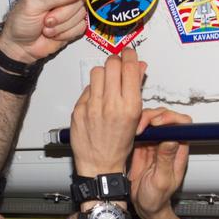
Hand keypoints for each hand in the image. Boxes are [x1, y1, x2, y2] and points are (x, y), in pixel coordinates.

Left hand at [0, 0, 86, 62]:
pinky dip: (67, 33)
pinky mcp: (73, 24)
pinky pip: (81, 26)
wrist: (20, 46)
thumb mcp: (33, 4)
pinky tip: (54, 33)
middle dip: (64, 13)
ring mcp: (68, 9)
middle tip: (47, 19)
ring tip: (46, 26)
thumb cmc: (20, 22)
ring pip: (82, 14)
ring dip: (63, 25)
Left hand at [70, 48, 145, 175]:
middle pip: (112, 64)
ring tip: (107, 83)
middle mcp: (111, 105)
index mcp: (130, 107)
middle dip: (116, 61)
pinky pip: (86, 89)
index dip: (130, 55)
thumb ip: (136, 88)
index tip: (129, 53)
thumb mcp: (136, 117)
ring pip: (97, 72)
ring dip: (103, 73)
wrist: (100, 165)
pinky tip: (97, 98)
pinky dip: (93, 90)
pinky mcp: (79, 110)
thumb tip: (139, 67)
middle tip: (118, 66)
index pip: (130, 67)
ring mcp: (93, 107)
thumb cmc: (120, 145)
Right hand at [129, 107, 190, 218]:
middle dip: (154, 116)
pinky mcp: (142, 146)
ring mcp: (155, 144)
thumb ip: (165, 160)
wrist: (144, 205)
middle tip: (143, 126)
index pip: (182, 125)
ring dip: (143, 121)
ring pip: (152, 121)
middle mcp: (168, 145)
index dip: (171, 118)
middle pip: (166, 118)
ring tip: (135, 130)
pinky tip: (129, 134)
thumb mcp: (161, 181)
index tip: (158, 123)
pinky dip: (134, 127)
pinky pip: (140, 130)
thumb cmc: (157, 198)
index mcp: (178, 152)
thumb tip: (171, 139)